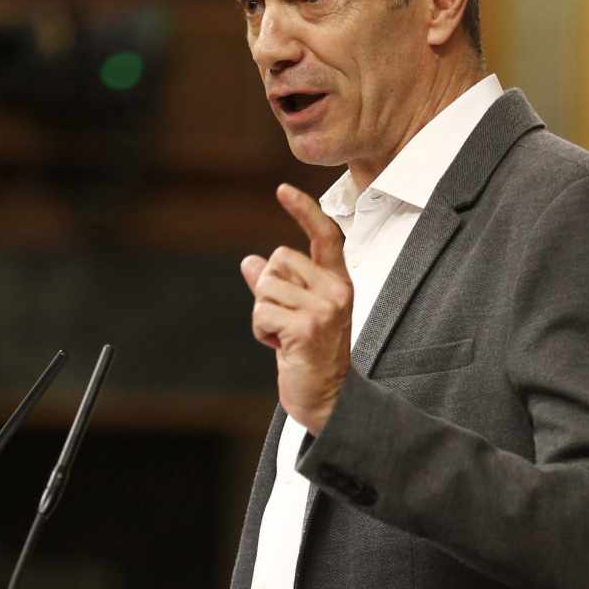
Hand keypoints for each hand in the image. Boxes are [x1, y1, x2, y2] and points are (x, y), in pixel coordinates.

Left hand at [240, 183, 351, 434]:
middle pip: (279, 260)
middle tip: (285, 322)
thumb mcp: (295, 315)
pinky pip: (262, 312)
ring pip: (266, 287)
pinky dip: (261, 331)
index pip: (325, 236)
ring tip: (283, 338)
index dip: (304, 211)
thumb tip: (250, 262)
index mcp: (338, 283)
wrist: (328, 398)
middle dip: (268, 289)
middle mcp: (336, 291)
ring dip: (263, 314)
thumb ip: (276, 288)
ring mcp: (324, 309)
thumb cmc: (311, 356)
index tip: (282, 190)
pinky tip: (280, 347)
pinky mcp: (307, 328)